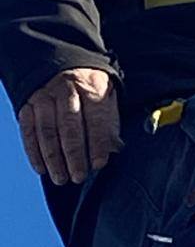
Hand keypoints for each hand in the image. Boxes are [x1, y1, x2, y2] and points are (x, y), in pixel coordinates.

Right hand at [18, 67, 120, 185]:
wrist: (65, 68)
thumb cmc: (91, 92)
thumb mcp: (107, 100)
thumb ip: (110, 124)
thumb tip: (113, 150)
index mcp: (91, 87)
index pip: (95, 118)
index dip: (97, 142)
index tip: (99, 163)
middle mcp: (66, 90)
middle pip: (68, 125)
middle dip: (74, 154)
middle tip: (78, 176)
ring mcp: (44, 96)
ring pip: (46, 130)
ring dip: (53, 158)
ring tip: (61, 178)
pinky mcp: (28, 104)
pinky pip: (28, 130)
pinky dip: (34, 151)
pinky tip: (42, 168)